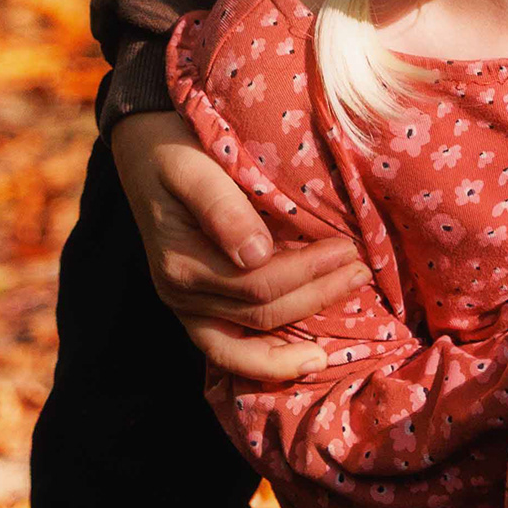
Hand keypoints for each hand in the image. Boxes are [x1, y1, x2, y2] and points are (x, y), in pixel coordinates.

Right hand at [113, 110, 367, 382]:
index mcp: (180, 261)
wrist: (144, 147)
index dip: (307, 272)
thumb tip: (256, 255)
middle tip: (362, 270)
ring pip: (248, 342)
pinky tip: (306, 357)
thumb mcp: (191, 166)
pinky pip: (232, 349)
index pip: (257, 282)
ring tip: (347, 314)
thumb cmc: (174, 149)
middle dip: (316, 296)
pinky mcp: (197, 308)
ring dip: (299, 337)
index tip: (348, 248)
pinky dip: (267, 359)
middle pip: (260, 314)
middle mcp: (180, 294)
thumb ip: (221, 208)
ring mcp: (187, 307)